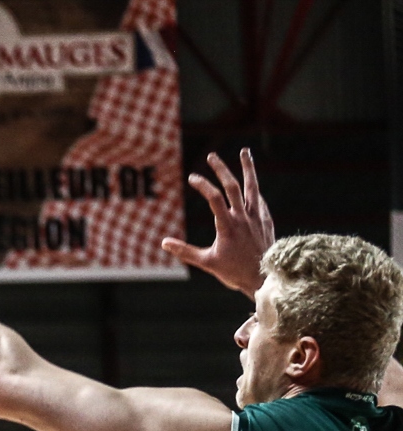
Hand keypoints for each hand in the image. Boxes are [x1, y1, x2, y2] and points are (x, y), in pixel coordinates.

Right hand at [167, 148, 273, 296]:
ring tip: (244, 152)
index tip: (193, 178)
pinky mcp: (265, 220)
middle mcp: (244, 218)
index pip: (214, 198)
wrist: (265, 278)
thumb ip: (185, 251)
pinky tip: (250, 183)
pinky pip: (259, 200)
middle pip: (233, 186)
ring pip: (252, 187)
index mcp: (228, 226)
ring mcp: (256, 217)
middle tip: (212, 156)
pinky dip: (253, 189)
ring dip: (248, 168)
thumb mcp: (207, 263)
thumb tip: (164, 243)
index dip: (203, 185)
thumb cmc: (234, 272)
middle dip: (221, 169)